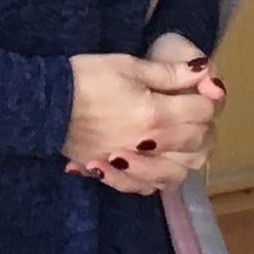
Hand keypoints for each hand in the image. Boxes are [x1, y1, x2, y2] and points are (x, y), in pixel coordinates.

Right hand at [67, 47, 218, 192]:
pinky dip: (156, 179)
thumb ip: (169, 72)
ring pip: (178, 173)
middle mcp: (150, 145)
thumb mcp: (129, 65)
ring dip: (186, 158)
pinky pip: (146, 188)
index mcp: (157, 114)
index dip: (207, 98)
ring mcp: (132, 165)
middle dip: (203, 126)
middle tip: (194, 111)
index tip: (200, 88)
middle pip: (197, 144)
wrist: (45, 103)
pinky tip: (155, 165)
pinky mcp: (114, 175)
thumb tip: (203, 70)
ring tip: (180, 141)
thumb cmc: (86, 77)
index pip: (203, 112)